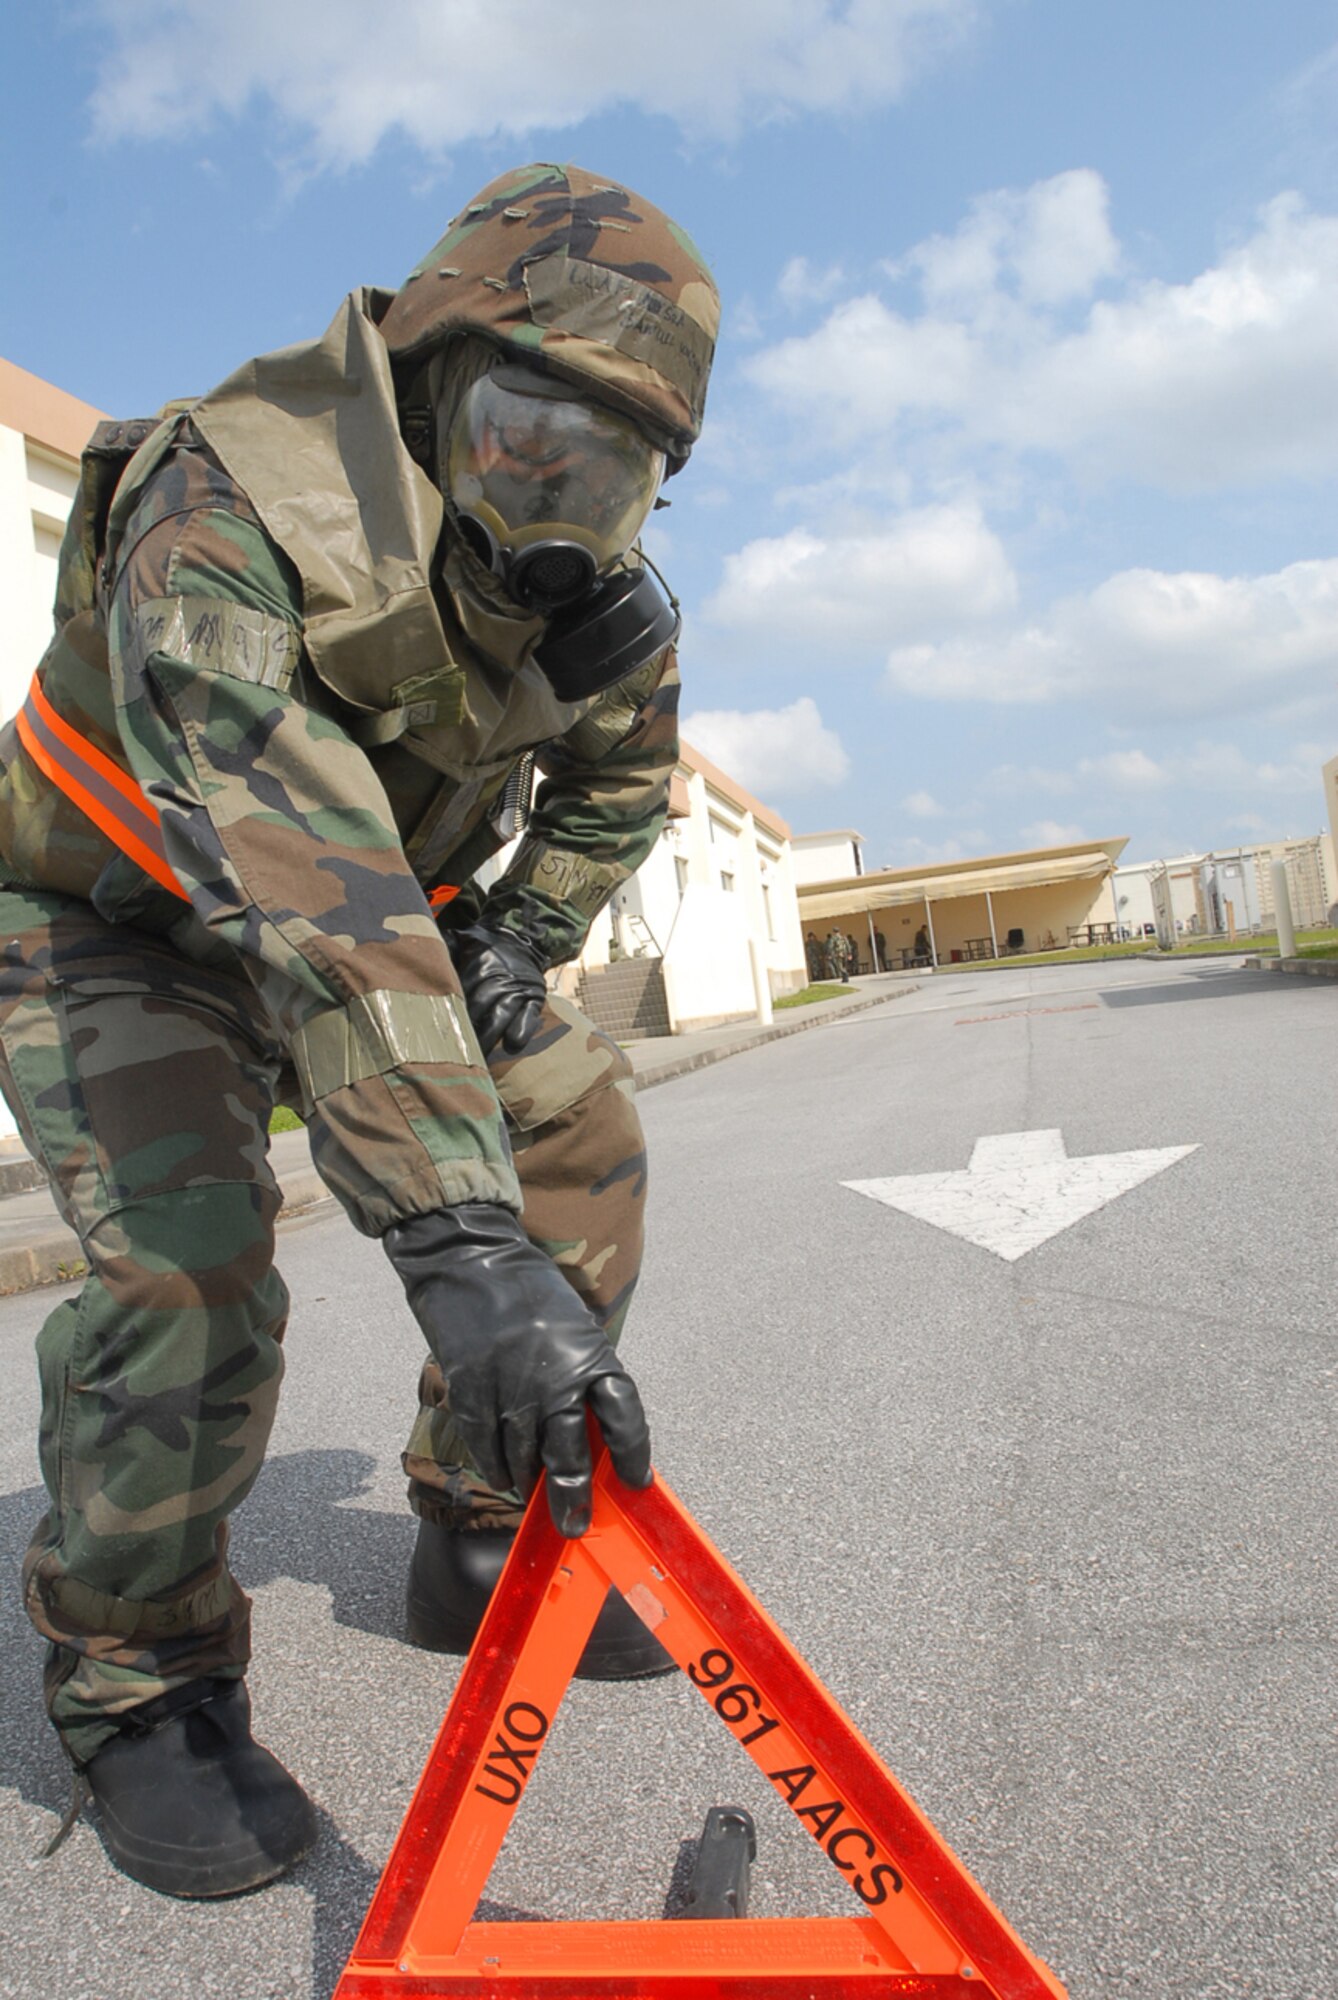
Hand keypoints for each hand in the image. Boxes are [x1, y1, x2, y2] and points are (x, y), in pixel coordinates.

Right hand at [383, 1204, 651, 1534]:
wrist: (468, 1258)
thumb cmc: (529, 1292)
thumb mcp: (574, 1325)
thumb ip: (585, 1374)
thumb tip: (594, 1434)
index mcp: (590, 1354)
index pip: (624, 1416)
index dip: (634, 1453)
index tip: (636, 1482)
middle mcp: (554, 1376)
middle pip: (569, 1453)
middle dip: (572, 1496)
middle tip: (574, 1524)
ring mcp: (509, 1386)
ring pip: (522, 1456)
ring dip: (529, 1484)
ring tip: (533, 1499)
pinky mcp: (470, 1390)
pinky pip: (485, 1445)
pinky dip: (495, 1467)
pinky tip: (503, 1477)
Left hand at [449, 923, 547, 1058]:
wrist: (522, 939)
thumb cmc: (484, 945)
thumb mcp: (463, 938)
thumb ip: (444, 947)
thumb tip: (416, 952)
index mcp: (479, 964)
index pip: (461, 993)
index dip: (451, 1013)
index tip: (437, 1031)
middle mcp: (499, 977)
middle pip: (479, 1009)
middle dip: (466, 1032)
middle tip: (452, 1053)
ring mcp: (518, 989)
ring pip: (501, 1017)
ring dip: (489, 1038)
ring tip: (477, 1059)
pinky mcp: (534, 998)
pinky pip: (528, 1017)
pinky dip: (521, 1031)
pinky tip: (511, 1045)